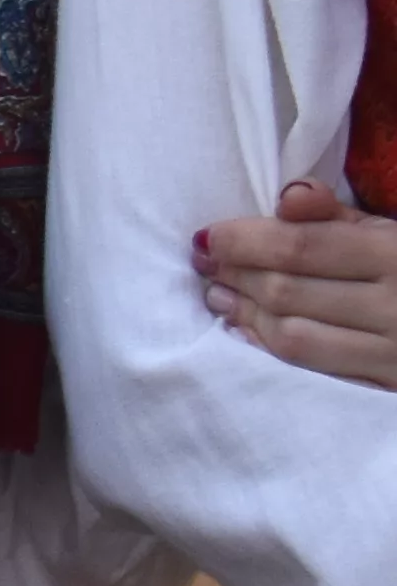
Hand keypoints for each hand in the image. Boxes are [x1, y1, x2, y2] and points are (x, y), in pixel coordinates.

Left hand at [202, 183, 396, 389]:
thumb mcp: (393, 231)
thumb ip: (338, 214)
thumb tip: (288, 197)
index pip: (301, 247)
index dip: (243, 241)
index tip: (209, 237)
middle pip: (287, 292)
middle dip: (237, 275)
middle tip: (207, 264)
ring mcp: (394, 354)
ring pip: (293, 337)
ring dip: (244, 314)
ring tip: (220, 295)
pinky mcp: (388, 388)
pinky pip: (315, 371)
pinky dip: (270, 349)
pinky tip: (247, 331)